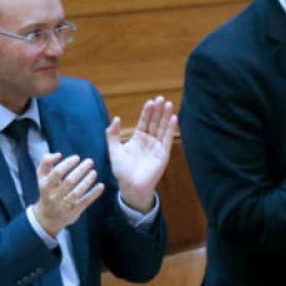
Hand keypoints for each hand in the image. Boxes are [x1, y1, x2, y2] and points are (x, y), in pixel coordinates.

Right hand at [33, 153, 103, 236]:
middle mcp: (54, 196)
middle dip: (80, 170)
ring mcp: (64, 205)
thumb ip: (46, 162)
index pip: (57, 172)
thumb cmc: (47, 190)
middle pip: (69, 181)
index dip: (67, 164)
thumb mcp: (42, 177)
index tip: (77, 157)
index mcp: (45, 185)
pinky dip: (94, 194)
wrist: (48, 217)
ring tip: (94, 172)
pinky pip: (85, 202)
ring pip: (77, 192)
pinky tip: (101, 186)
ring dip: (87, 181)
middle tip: (90, 161)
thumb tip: (58, 154)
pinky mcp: (73, 212)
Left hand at [107, 96, 176, 212]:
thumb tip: (116, 118)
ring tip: (169, 104)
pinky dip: (170, 129)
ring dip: (166, 116)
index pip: (144, 121)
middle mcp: (148, 141)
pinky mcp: (163, 155)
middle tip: (161, 98)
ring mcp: (157, 147)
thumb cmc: (122, 171)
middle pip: (155, 122)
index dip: (147, 112)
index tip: (150, 101)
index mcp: (137, 138)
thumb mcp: (114, 150)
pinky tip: (173, 118)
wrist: (131, 186)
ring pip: (162, 128)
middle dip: (158, 111)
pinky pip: (167, 139)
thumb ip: (112, 134)